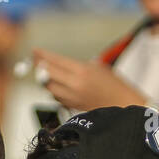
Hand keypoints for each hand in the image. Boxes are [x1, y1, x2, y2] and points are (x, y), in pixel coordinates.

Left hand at [31, 48, 147, 114]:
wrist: (123, 105)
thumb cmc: (113, 84)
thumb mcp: (97, 67)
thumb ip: (77, 65)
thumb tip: (57, 64)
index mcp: (82, 70)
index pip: (56, 61)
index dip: (42, 55)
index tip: (34, 51)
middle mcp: (75, 84)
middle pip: (48, 74)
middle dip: (40, 67)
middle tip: (35, 61)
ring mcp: (73, 97)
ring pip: (50, 87)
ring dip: (46, 80)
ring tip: (45, 73)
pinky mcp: (73, 107)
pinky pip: (57, 97)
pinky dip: (54, 90)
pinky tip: (56, 85)